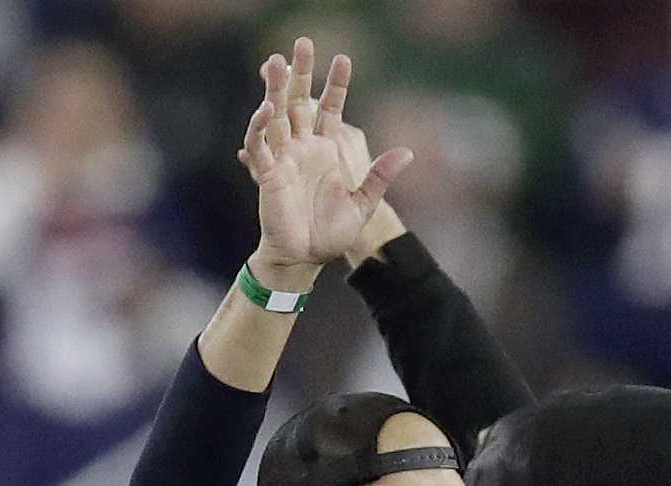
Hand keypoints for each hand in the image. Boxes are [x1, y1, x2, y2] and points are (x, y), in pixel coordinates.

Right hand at [235, 42, 410, 286]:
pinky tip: (267, 109)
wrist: (308, 257)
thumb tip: (408, 152)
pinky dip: (261, 127)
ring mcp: (284, 157)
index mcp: (326, 150)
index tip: (344, 58)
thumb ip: (380, 176)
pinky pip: (262, 145)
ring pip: (277, 115)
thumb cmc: (333, 232)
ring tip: (278, 62)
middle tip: (304, 42)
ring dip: (277, 89)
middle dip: (302, 73)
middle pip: (300, 101)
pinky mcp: (268, 173)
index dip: (336, 84)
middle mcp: (303, 147)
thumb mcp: (363, 202)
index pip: (330, 108)